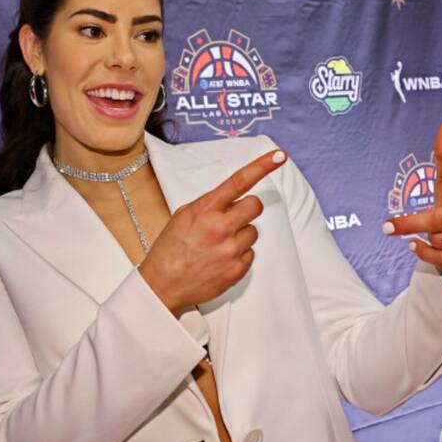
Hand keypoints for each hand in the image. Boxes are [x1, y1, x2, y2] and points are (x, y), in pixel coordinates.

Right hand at [139, 148, 287, 315]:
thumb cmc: (169, 250)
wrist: (162, 285)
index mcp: (205, 209)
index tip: (280, 156)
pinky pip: (250, 253)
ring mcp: (230, 250)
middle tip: (231, 218)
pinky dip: (238, 255)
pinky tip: (219, 259)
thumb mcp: (182, 216)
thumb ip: (209, 205)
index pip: (239, 181)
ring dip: (240, 235)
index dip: (263, 166)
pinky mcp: (237, 270)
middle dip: (246, 209)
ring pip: (253, 231)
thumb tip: (231, 200)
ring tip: (217, 245)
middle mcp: (220, 227)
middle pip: (255, 206)